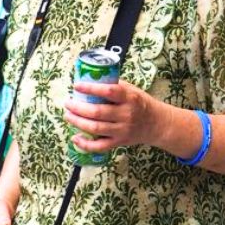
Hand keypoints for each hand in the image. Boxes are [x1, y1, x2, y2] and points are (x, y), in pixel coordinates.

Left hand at [62, 78, 177, 157]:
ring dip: (78, 122)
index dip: (91, 88)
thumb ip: (113, 86)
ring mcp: (122, 130)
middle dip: (78, 108)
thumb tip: (90, 79)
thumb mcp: (131, 90)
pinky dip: (85, 144)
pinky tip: (75, 138)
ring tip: (68, 115)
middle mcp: (126, 114)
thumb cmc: (140, 103)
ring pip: (96, 128)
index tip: (77, 85)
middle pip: (97, 112)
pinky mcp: (119, 142)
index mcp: (129, 98)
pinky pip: (100, 146)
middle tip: (68, 103)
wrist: (157, 123)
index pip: (108, 91)